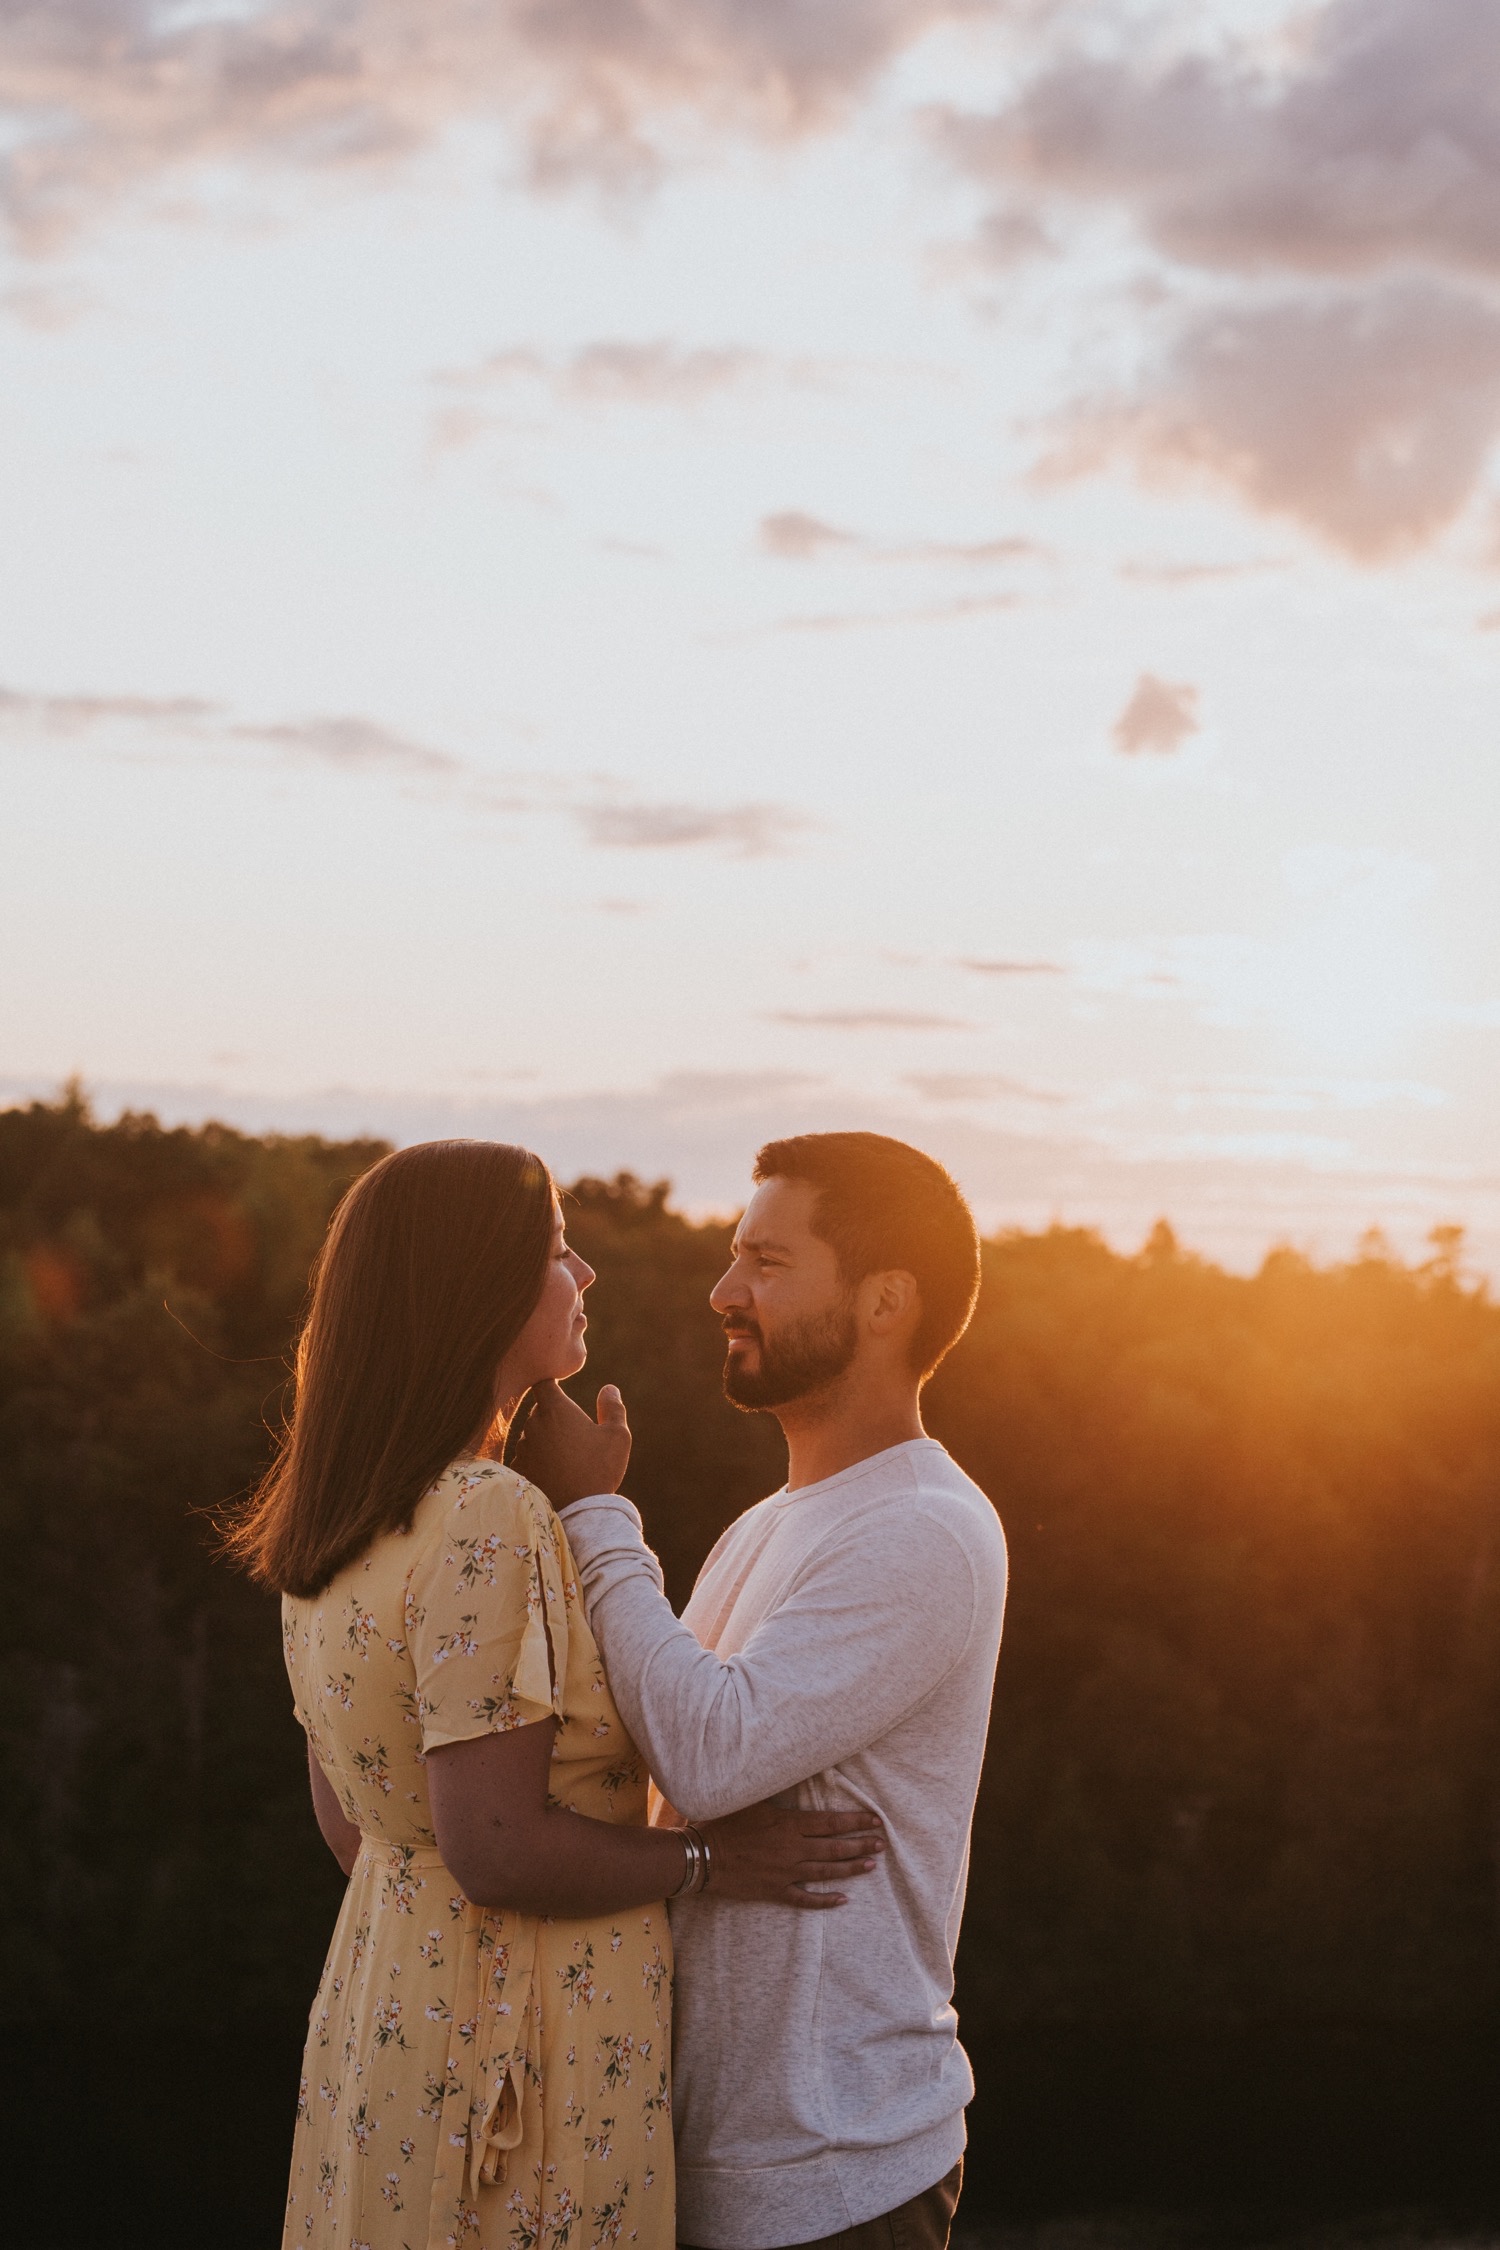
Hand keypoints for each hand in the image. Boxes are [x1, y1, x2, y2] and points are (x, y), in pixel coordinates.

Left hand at [510, 1380, 631, 1506]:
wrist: (578, 1512)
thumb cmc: (600, 1469)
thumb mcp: (617, 1435)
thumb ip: (612, 1408)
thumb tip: (609, 1388)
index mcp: (555, 1409)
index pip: (543, 1382)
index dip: (551, 1383)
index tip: (560, 1388)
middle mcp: (533, 1425)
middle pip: (539, 1410)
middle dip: (553, 1416)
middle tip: (574, 1432)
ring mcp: (522, 1448)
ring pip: (532, 1436)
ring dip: (545, 1440)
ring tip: (567, 1458)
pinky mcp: (517, 1470)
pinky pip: (526, 1458)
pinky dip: (538, 1461)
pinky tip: (555, 1473)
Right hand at [696, 1800, 885, 1909]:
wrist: (702, 1856)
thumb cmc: (723, 1822)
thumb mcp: (753, 1799)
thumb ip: (778, 1789)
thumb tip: (798, 1770)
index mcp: (789, 1824)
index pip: (831, 1822)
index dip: (855, 1822)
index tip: (875, 1820)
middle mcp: (793, 1849)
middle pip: (834, 1848)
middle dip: (861, 1845)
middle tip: (881, 1844)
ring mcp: (786, 1873)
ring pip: (826, 1871)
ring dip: (850, 1869)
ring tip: (871, 1866)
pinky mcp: (775, 1891)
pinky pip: (805, 1898)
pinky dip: (825, 1900)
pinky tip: (842, 1901)